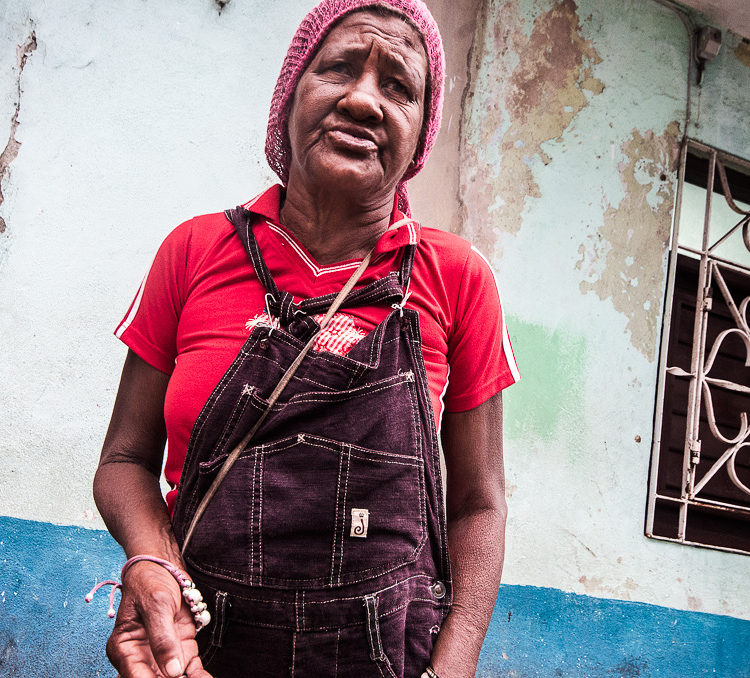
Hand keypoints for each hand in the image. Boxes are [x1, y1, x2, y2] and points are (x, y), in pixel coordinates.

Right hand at [106, 561, 212, 677]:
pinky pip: (188, 669)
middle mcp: (139, 657)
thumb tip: (172, 672)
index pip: (136, 676)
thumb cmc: (150, 583)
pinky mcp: (179, 650)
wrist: (163, 568)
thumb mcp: (156, 605)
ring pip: (173, 677)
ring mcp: (160, 655)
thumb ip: (163, 639)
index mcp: (124, 647)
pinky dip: (197, 675)